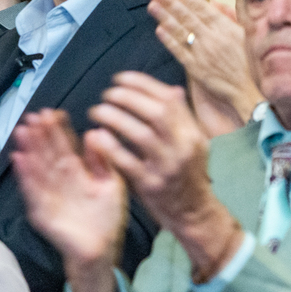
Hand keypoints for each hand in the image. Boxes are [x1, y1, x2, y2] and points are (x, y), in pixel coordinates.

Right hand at [11, 110, 125, 291]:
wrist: (101, 251)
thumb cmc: (107, 220)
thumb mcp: (111, 185)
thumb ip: (102, 161)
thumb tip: (94, 133)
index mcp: (76, 173)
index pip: (64, 146)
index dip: (58, 130)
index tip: (53, 112)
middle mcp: (60, 181)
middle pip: (47, 153)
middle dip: (40, 135)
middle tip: (33, 115)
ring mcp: (49, 195)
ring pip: (37, 168)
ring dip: (28, 150)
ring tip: (22, 131)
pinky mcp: (41, 211)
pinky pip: (32, 191)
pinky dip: (25, 176)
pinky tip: (19, 158)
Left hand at [85, 72, 242, 281]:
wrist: (194, 213)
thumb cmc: (187, 174)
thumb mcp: (192, 143)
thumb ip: (181, 118)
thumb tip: (172, 89)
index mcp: (192, 132)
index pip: (169, 98)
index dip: (142, 83)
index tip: (119, 78)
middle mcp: (183, 147)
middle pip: (156, 112)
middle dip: (126, 97)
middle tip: (106, 94)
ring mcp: (167, 167)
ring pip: (140, 134)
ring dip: (114, 117)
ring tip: (96, 111)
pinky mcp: (151, 185)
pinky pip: (127, 161)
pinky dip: (110, 146)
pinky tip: (96, 136)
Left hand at [149, 0, 259, 135]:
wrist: (249, 91)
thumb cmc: (249, 63)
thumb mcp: (245, 35)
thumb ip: (228, 17)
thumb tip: (214, 3)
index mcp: (226, 28)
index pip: (201, 7)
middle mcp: (213, 38)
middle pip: (187, 15)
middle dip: (170, 1)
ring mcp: (203, 53)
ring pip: (180, 31)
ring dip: (165, 17)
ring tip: (152, 6)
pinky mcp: (196, 69)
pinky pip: (179, 52)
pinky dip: (169, 40)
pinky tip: (159, 30)